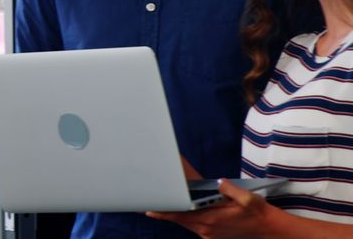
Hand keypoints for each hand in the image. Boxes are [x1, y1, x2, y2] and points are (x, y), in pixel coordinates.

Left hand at [147, 179, 276, 237]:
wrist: (269, 230)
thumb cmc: (258, 213)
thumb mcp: (248, 199)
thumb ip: (231, 190)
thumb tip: (220, 183)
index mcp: (212, 219)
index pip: (181, 216)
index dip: (164, 212)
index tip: (149, 210)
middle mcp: (207, 229)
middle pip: (180, 219)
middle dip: (167, 211)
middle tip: (152, 202)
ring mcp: (209, 234)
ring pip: (187, 223)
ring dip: (177, 215)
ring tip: (166, 204)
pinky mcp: (212, 236)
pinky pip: (195, 227)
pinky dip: (189, 219)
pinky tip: (187, 210)